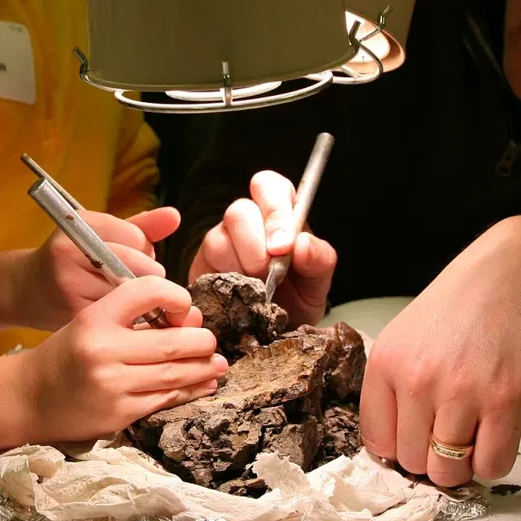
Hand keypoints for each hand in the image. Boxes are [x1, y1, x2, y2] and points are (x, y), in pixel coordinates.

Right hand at [0, 276, 226, 448]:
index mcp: (94, 318)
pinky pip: (164, 400)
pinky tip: (203, 384)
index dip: (176, 296)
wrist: (29, 396)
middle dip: (201, 341)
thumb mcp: (89, 320)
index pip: (147, 291)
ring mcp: (112, 385)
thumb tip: (190, 320)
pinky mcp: (119, 414)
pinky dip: (189, 391)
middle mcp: (103, 350)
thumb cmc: (67, 353)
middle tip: (211, 340)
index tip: (186, 306)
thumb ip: (131, 316)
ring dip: (203, 368)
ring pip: (174, 374)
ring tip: (217, 363)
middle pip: (172, 340)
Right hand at [14, 207, 180, 330]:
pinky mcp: (73, 316)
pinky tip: (114, 313)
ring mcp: (69, 286)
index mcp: (79, 226)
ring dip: (138, 298)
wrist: (27, 291)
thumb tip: (175, 216)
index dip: (144, 248)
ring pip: (132, 295)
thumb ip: (141, 227)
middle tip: (133, 277)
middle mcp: (69, 253)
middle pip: (138, 266)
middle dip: (145, 274)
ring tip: (120, 294)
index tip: (135, 253)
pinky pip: (119, 318)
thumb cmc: (72, 258)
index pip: (137, 237)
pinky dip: (126, 318)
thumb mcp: (101, 234)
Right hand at [188, 170, 336, 326]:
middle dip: (255, 246)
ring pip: (217, 239)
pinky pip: (202, 267)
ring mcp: (220, 243)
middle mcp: (246, 222)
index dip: (274, 211)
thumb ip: (319, 260)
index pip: (269, 186)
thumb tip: (302, 244)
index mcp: (278, 215)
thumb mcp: (318, 282)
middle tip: (268, 274)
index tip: (283, 247)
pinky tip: (238, 297)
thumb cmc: (297, 299)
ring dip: (239, 268)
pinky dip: (223, 283)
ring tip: (256, 290)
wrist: (272, 335)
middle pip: (238, 211)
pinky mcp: (201, 268)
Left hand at [360, 215, 520, 485]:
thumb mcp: (413, 332)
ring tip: (478, 435)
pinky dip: (496, 461)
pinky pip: (493, 465)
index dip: (401, 448)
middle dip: (434, 458)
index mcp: (387, 361)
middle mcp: (417, 379)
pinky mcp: (507, 401)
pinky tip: (501, 433)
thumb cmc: (473, 296)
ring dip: (465, 464)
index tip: (420, 440)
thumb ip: (401, 382)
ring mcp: (461, 393)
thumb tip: (402, 440)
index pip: (377, 441)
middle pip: (413, 461)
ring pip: (449, 471)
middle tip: (455, 434)